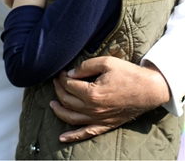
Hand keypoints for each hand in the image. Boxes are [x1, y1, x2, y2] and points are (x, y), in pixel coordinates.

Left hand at [50, 57, 170, 143]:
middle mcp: (94, 109)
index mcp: (93, 93)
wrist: (148, 90)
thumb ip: (85, 67)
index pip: (69, 85)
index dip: (62, 77)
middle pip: (68, 101)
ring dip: (59, 110)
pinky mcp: (105, 125)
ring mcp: (100, 119)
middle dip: (59, 90)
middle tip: (56, 81)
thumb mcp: (106, 62)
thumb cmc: (128, 74)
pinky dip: (72, 136)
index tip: (62, 71)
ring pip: (72, 118)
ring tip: (52, 103)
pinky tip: (62, 138)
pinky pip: (86, 133)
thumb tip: (70, 74)